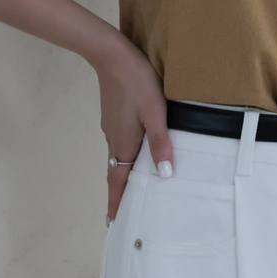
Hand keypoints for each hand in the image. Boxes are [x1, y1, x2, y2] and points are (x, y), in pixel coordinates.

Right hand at [93, 37, 174, 224]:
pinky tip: (138, 151)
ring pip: (119, 155)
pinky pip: (120, 142)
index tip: (112, 223)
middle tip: (126, 211)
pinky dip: (127, 155)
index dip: (116, 201)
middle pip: (117, 171)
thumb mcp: (155, 111)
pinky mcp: (114, 114)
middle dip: (120, 192)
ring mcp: (111, 125)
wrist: (112, 54)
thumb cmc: (136, 82)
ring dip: (124, 173)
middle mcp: (114, 138)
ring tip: (136, 185)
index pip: (118, 180)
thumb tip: (164, 175)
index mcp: (123, 142)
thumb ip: (160, 141)